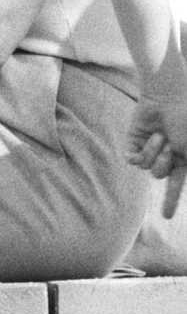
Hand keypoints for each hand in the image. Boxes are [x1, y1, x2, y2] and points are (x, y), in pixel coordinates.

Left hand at [126, 98, 186, 218]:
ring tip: (162, 136)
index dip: (170, 201)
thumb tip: (179, 169)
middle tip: (172, 145)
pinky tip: (150, 137)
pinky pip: (133, 160)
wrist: (170, 96)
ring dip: (155, 152)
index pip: (175, 186)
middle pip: (159, 175)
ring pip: (146, 168)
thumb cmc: (186, 119)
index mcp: (182, 159)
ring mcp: (148, 149)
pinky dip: (142, 151)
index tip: (166, 217)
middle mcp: (165, 156)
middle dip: (165, 162)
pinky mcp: (133, 142)